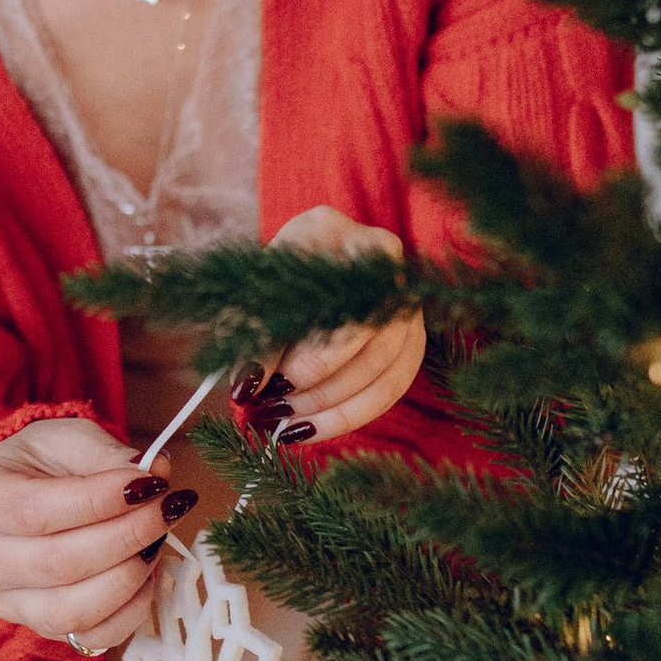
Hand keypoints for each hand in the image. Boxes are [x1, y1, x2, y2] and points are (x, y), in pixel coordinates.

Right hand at [0, 415, 194, 656]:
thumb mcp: (65, 438)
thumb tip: (154, 471)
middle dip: (127, 536)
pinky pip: (93, 637)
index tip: (150, 482)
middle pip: (57, 564)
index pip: (34, 511)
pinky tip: (148, 574)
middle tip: (167, 507)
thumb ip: (106, 453)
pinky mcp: (39, 629)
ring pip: (73, 610)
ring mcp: (6, 603)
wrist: (23, 497)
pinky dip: (131, 610)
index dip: (99, 501)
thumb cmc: (41, 465)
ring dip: (130, 576)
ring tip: (158, 539)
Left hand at [232, 207, 426, 449]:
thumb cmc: (268, 286)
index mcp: (326, 231)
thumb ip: (250, 341)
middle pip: (364, 332)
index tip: (264, 385)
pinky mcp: (414, 333)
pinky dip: (350, 414)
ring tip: (286, 424)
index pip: (324, 295)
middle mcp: (378, 255)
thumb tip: (246, 389)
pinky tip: (311, 429)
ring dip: (332, 405)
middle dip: (316, 382)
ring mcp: (405, 294)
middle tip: (274, 407)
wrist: (299, 272)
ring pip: (384, 365)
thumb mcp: (248, 306)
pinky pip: (393, 385)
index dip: (300, 350)